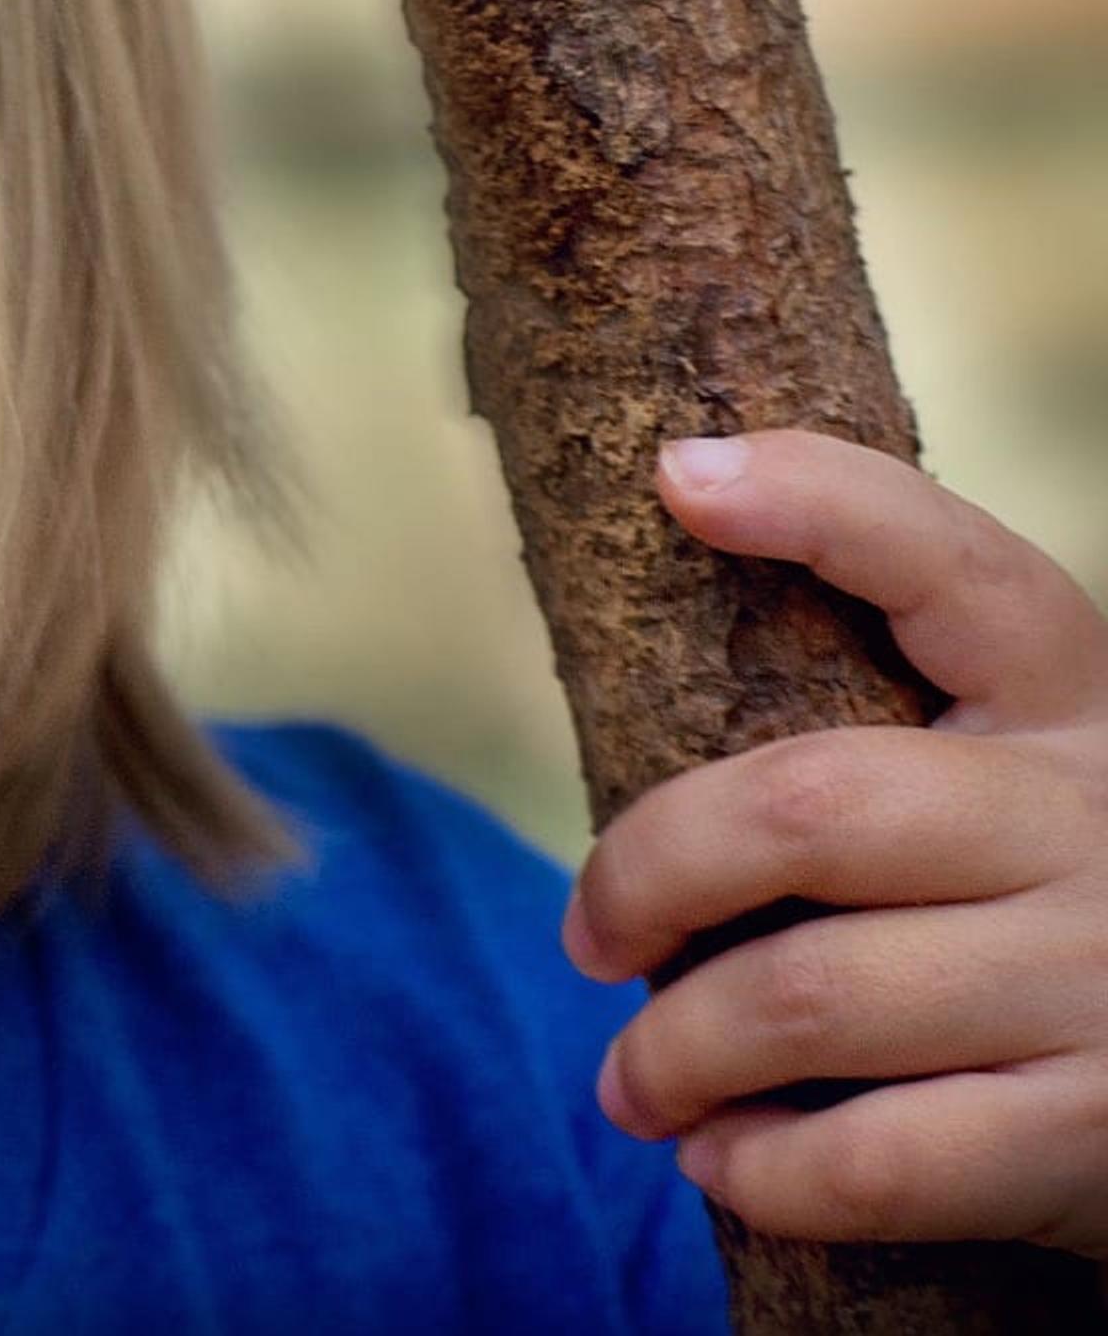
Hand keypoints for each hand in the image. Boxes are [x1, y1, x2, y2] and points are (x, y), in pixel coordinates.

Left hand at [560, 428, 1107, 1260]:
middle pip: (806, 805)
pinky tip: (725, 1162)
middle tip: (589, 939)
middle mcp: (1097, 822)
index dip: (819, 503)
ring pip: (809, 998)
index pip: (954, 565)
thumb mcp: (1004, 804)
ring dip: (674, 1054)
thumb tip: (637, 773)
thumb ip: (874, 761)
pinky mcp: (1095, 1135)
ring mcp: (1105, 981)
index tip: (678, 475)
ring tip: (636, 1083)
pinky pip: (877, 1161)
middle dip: (647, 875)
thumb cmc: (1046, 937)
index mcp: (1070, 708)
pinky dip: (763, 1171)